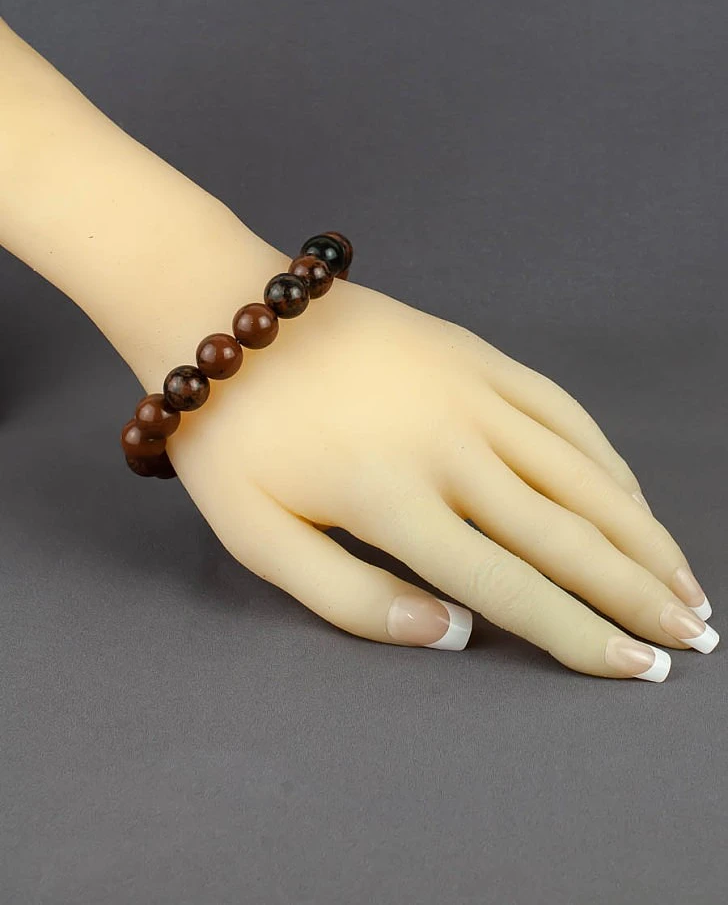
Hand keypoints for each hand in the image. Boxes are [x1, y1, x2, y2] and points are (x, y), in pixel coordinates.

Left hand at [165, 271, 717, 680]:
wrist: (226, 311)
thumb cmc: (237, 437)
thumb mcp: (259, 538)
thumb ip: (353, 602)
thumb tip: (454, 637)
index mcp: (394, 499)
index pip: (510, 588)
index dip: (581, 636)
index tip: (637, 670)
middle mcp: (450, 445)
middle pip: (565, 535)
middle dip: (636, 593)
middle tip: (694, 637)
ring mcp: (471, 391)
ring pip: (581, 472)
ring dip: (641, 532)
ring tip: (686, 580)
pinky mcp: (476, 354)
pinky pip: (561, 408)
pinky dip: (605, 459)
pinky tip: (629, 496)